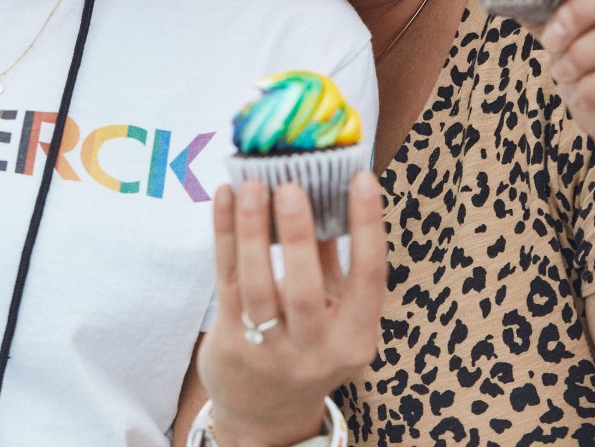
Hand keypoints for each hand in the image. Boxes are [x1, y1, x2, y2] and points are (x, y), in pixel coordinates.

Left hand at [201, 176, 385, 446]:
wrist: (267, 414)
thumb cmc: (309, 343)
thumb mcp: (335, 312)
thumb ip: (334, 258)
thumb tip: (330, 188)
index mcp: (355, 339)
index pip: (369, 279)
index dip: (368, 227)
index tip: (363, 178)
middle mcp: (315, 350)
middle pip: (305, 290)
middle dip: (296, 235)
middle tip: (290, 186)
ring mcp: (269, 351)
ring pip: (257, 287)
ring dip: (251, 233)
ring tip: (251, 185)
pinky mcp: (230, 342)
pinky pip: (226, 282)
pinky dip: (225, 236)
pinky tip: (225, 198)